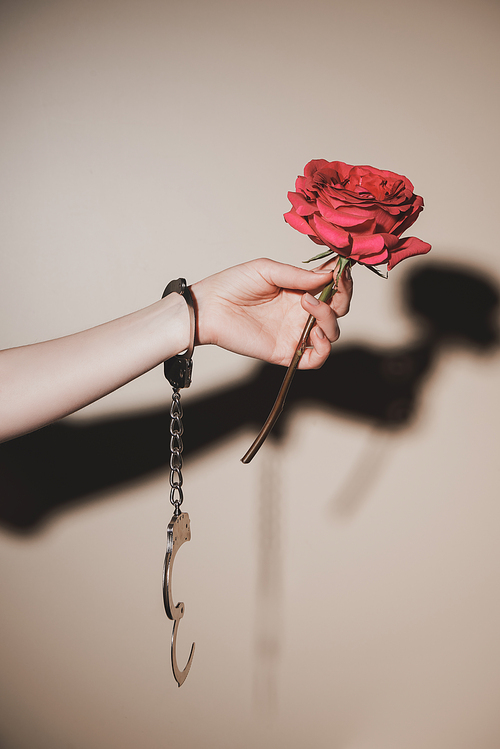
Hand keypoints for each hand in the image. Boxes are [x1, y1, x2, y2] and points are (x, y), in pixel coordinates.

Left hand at [190, 258, 352, 368]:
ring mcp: (295, 333)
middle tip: (328, 287)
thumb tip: (328, 277)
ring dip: (330, 318)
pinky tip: (314, 333)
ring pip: (332, 332)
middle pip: (339, 309)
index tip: (344, 270)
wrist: (209, 308)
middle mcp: (301, 312)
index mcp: (299, 290)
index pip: (333, 287)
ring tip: (308, 305)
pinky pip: (316, 359)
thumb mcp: (266, 270)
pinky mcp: (286, 352)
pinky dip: (324, 348)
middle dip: (342, 297)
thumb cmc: (232, 285)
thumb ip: (298, 275)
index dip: (343, 279)